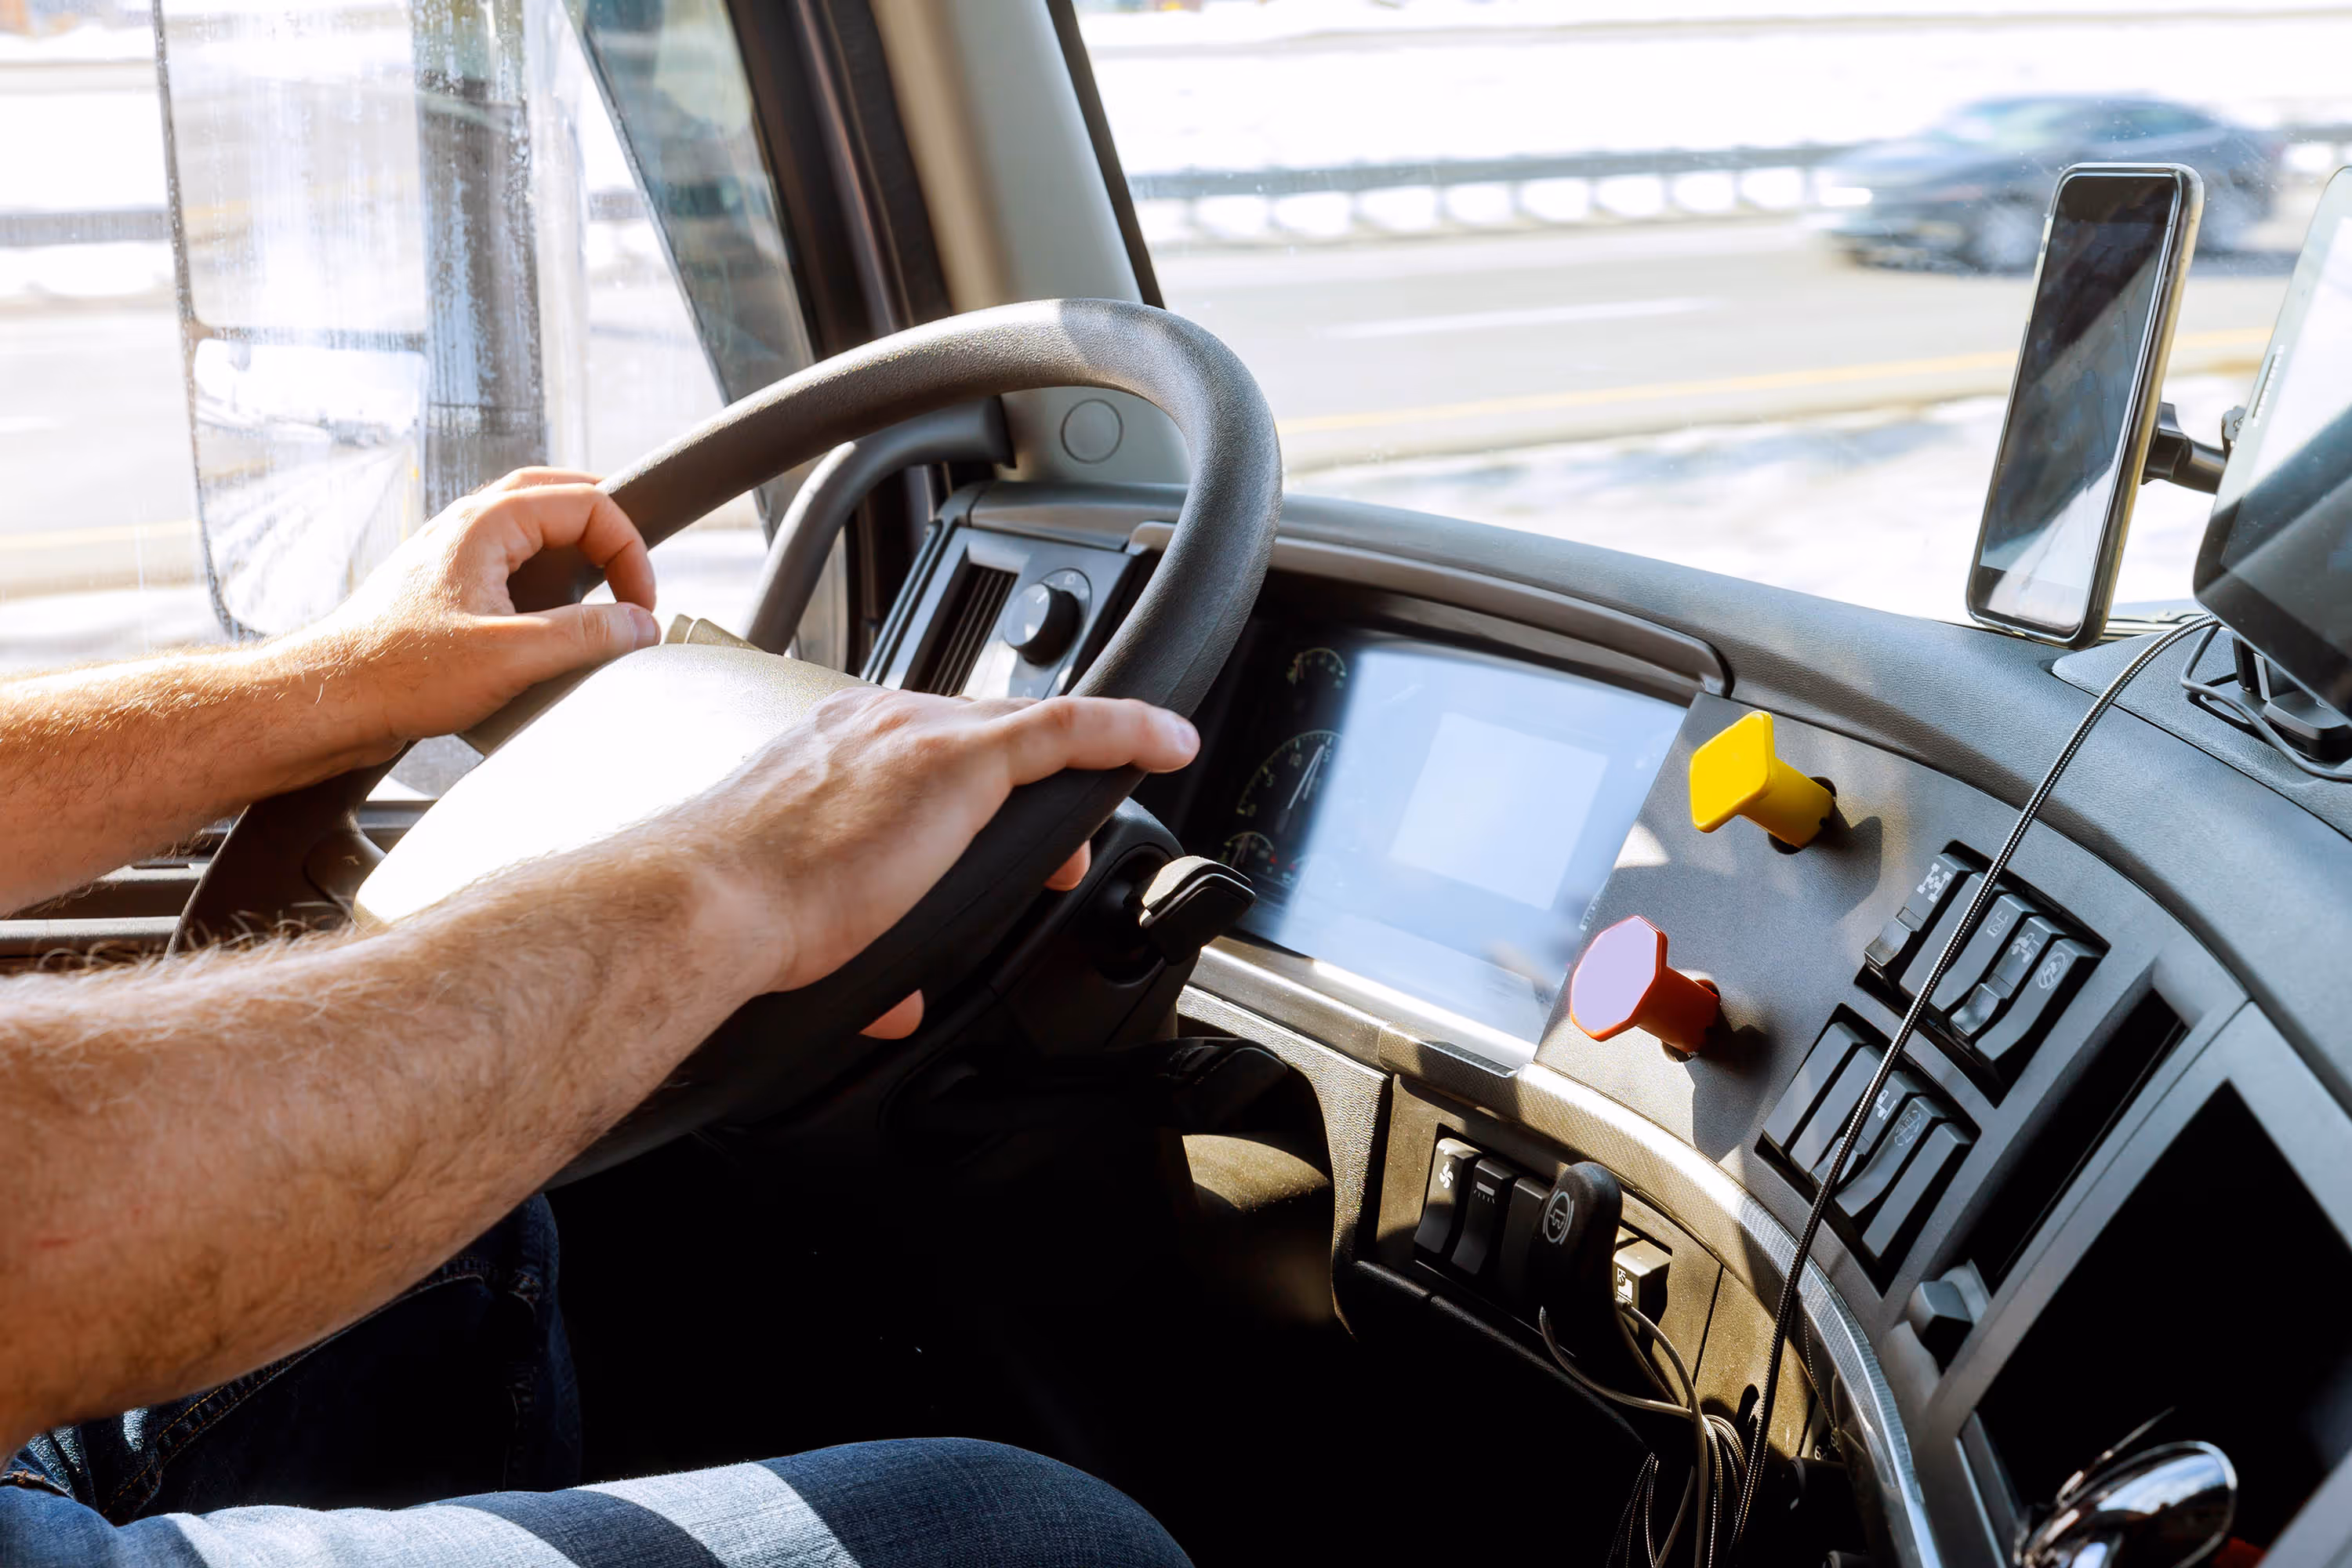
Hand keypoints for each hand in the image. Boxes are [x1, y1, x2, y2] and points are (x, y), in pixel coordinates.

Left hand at [285, 469, 660, 753]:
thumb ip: (585, 636)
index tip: (640, 606)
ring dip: (574, 547)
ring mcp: (452, 554)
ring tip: (602, 586)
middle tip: (634, 571)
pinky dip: (544, 574)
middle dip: (607, 529)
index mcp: (485, 524)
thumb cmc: (397, 673)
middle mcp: (466, 526)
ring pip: (530, 523)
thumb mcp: (511, 657)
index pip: (587, 504)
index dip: (628, 552)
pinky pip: (508, 559)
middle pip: (557, 494)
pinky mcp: (444, 588)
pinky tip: (550, 616)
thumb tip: (639, 626)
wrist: (328, 700)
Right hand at [674, 688, 1199, 1026]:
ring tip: (1100, 823)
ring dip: (1070, 778)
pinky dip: (1125, 730)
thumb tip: (894, 1000)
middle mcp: (873, 724)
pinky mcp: (960, 757)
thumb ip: (862, 952)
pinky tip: (1168, 742)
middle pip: (980, 738)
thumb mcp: (811, 926)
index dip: (965, 792)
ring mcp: (919, 735)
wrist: (711, 902)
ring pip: (1025, 733)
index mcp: (828, 751)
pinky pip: (1069, 727)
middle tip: (1050, 857)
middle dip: (1019, 794)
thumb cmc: (735, 914)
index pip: (920, 749)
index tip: (977, 831)